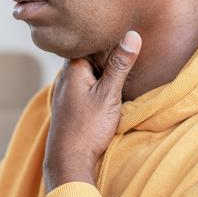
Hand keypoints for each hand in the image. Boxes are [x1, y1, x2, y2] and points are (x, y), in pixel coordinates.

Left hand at [44, 31, 141, 192]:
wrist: (69, 161)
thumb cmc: (88, 128)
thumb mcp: (109, 94)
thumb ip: (120, 65)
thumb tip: (132, 35)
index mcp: (72, 67)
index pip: (91, 42)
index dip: (109, 40)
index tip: (126, 37)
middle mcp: (64, 76)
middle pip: (89, 57)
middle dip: (107, 57)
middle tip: (129, 57)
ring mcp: (65, 91)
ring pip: (87, 73)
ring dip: (102, 74)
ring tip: (121, 74)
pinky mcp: (68, 105)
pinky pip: (85, 87)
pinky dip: (97, 86)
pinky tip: (107, 94)